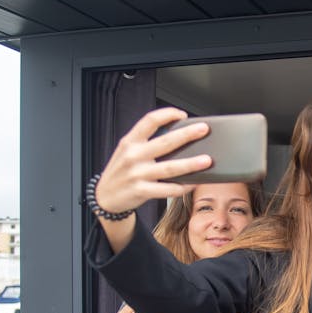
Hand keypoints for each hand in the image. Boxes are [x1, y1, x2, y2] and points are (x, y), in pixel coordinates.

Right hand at [95, 107, 214, 215]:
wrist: (105, 198)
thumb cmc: (120, 172)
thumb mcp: (126, 151)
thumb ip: (144, 143)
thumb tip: (175, 135)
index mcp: (130, 142)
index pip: (150, 121)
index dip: (168, 114)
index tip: (183, 115)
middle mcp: (133, 156)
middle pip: (165, 142)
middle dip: (187, 135)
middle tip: (204, 130)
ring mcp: (138, 174)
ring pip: (170, 168)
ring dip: (191, 163)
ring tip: (206, 160)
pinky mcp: (142, 191)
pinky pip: (167, 189)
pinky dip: (182, 187)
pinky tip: (193, 183)